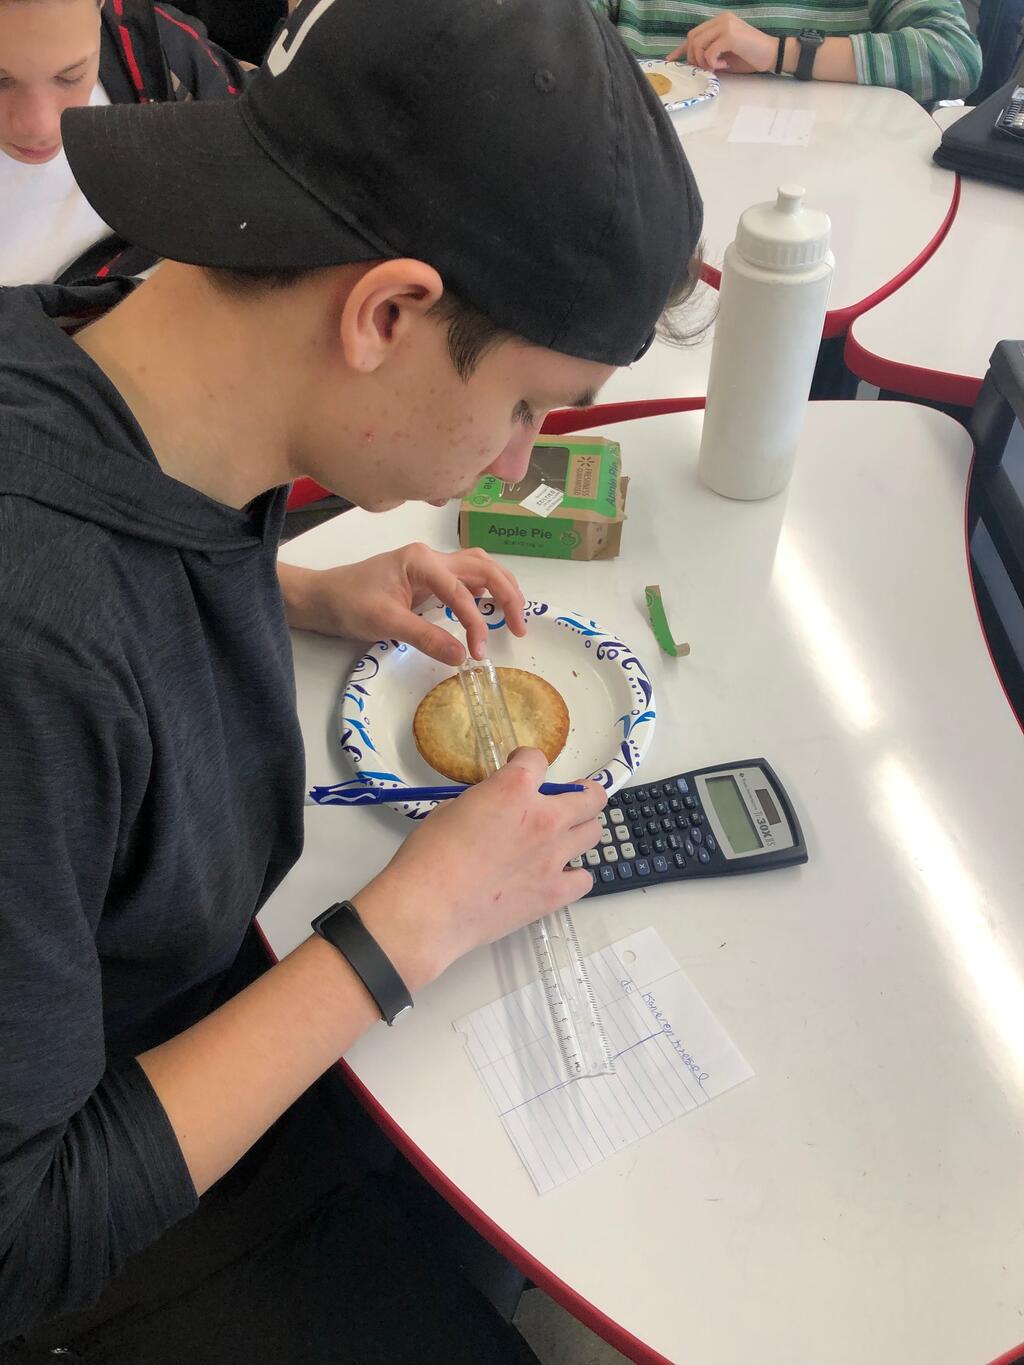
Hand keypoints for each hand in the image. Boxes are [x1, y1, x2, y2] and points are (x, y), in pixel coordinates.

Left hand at [282, 544, 526, 664]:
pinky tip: (489, 610)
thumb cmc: (348, 604)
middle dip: (507, 595)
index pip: (461, 590)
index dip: (475, 622)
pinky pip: (466, 579)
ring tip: (513, 617)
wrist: (322, 598)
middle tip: (519, 628)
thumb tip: (463, 658)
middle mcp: (431, 557)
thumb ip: (426, 638)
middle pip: (484, 567)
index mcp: (421, 561)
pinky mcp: (428, 578)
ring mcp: (431, 565)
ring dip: (501, 589)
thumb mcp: (385, 623)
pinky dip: (484, 592)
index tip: (478, 652)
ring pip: (479, 569)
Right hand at [353, 749, 607, 989]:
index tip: (521, 767)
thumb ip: (485, 800)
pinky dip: (574, 875)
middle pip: (590, 796)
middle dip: (581, 792)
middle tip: (570, 798)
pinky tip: (556, 876)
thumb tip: (495, 807)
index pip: (538, 759)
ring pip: (594, 833)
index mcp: (514, 789)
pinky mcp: (555, 893)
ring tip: (563, 837)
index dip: (527, 761)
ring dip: (580, 830)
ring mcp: (554, 857)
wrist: (428, 909)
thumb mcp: (452, 809)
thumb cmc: (428, 857)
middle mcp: (544, 818)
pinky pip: (584, 878)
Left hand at [668, 14, 776, 72]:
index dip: (681, 49)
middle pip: (692, 37)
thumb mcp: (724, 55)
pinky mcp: (729, 35)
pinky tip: (723, 65)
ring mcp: (725, 25)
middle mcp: (721, 19)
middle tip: (705, 69)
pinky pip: (709, 51)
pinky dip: (712, 62)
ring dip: (702, 61)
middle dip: (692, 57)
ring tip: (715, 68)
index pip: (694, 33)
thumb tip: (692, 63)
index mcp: (719, 22)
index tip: (671, 60)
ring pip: (697, 44)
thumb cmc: (750, 57)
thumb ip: (709, 54)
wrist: (771, 55)